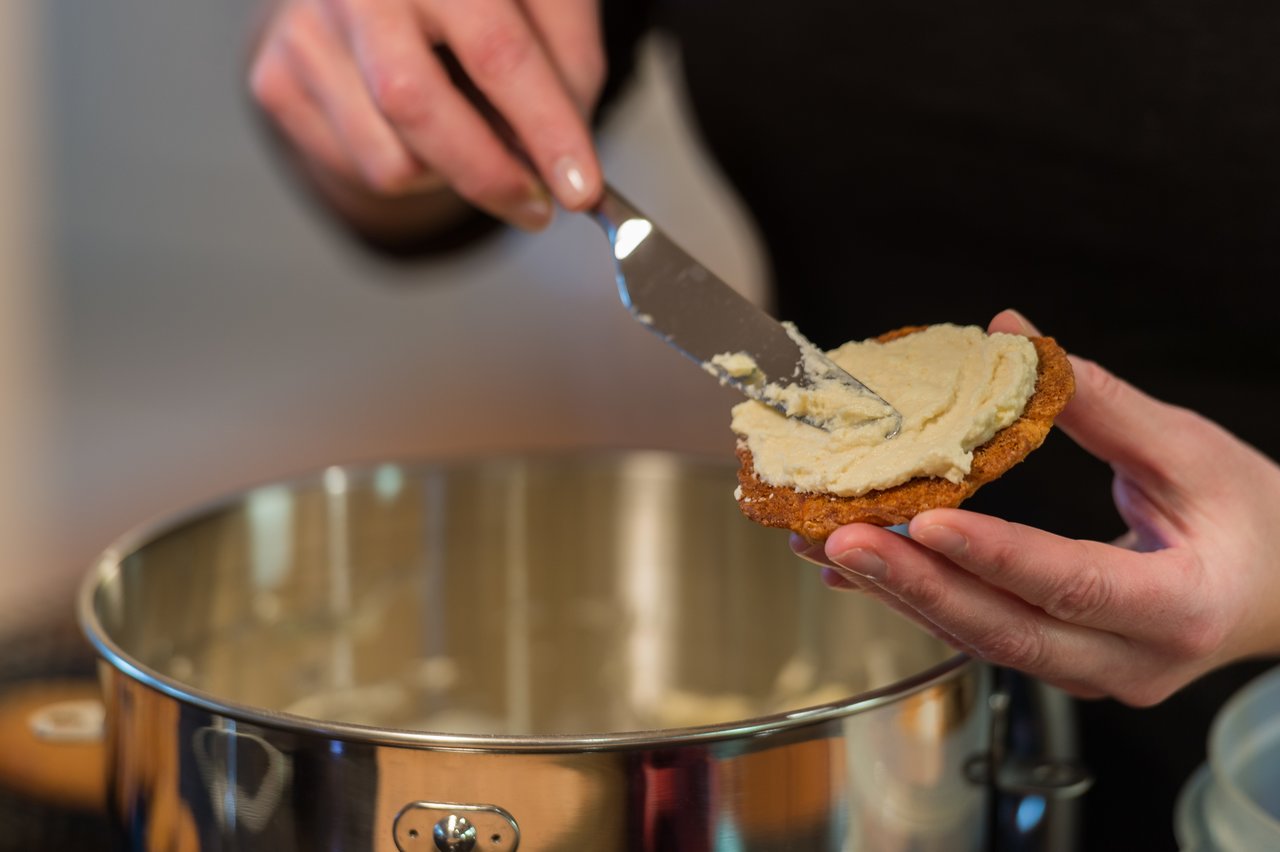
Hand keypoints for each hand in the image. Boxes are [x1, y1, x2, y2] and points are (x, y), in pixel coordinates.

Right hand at [248, 0, 604, 230]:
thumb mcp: (545, 0)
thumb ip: (567, 68)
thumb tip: (566, 162)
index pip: (495, 51)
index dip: (545, 128)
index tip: (580, 190)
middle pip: (417, 106)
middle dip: (489, 176)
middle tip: (538, 207)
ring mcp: (304, 31)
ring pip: (388, 158)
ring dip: (447, 175)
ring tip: (472, 139)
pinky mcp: (275, 78)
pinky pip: (356, 168)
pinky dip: (406, 169)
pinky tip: (418, 129)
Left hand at [795, 309, 1279, 705]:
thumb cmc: (1251, 518)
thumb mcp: (1190, 451)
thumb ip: (1101, 401)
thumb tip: (1012, 336)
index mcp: (1180, 607)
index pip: (1075, 585)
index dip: (996, 554)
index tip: (925, 518)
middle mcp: (1129, 661)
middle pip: (1008, 629)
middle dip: (916, 582)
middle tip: (839, 536)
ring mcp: (1091, 673)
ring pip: (982, 639)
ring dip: (900, 591)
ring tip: (824, 544)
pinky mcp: (1061, 665)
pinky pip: (981, 635)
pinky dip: (920, 599)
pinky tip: (859, 571)